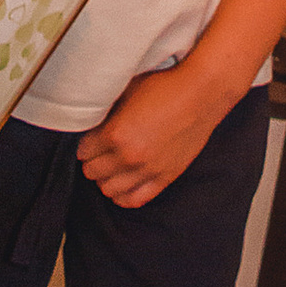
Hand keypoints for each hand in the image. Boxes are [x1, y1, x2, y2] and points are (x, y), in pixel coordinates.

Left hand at [79, 65, 233, 206]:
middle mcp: (129, 157)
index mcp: (116, 134)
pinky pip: (134, 200)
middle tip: (99, 151)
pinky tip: (123, 183)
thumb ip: (107, 110)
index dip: (86, 143)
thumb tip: (92, 119)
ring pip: (109, 190)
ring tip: (111, 167)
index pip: (84, 151)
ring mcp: (148, 171)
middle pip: (92, 172)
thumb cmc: (166, 86)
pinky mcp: (165, 178)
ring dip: (106, 178)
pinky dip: (123, 195)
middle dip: (92, 161)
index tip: (90, 139)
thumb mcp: (128, 91)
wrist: (202, 93)